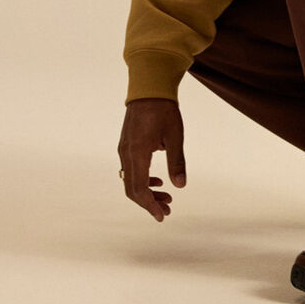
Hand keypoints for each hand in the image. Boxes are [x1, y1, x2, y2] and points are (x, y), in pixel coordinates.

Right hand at [117, 98, 186, 221]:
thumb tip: (180, 186)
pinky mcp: (126, 144)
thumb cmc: (164, 110)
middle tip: (167, 210)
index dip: (150, 205)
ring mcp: (124, 149)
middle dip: (149, 202)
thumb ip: (177, 162)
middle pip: (132, 189)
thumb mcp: (175, 136)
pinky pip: (131, 169)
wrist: (149, 88)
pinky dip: (143, 179)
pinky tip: (158, 180)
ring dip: (147, 191)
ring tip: (167, 196)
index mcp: (137, 153)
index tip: (163, 215)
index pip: (138, 189)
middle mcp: (126, 153)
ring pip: (131, 180)